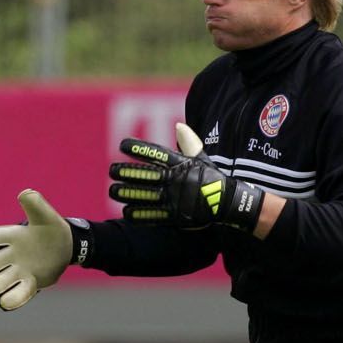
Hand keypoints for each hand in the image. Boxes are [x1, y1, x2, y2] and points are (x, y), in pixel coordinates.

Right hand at [0, 189, 73, 311]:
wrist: (65, 247)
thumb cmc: (51, 228)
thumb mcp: (46, 215)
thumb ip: (35, 203)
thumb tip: (24, 194)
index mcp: (8, 237)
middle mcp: (5, 257)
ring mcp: (14, 274)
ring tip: (4, 283)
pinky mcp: (26, 286)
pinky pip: (12, 299)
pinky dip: (11, 300)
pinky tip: (16, 294)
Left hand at [108, 122, 264, 231]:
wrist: (229, 202)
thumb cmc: (211, 178)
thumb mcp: (202, 158)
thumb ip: (188, 143)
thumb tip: (179, 126)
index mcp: (181, 164)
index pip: (157, 154)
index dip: (140, 149)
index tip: (122, 145)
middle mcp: (176, 180)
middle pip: (147, 175)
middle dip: (128, 173)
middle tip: (112, 170)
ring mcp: (175, 198)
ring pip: (146, 195)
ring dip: (128, 193)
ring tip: (113, 190)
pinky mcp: (176, 216)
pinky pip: (154, 215)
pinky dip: (139, 214)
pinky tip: (125, 212)